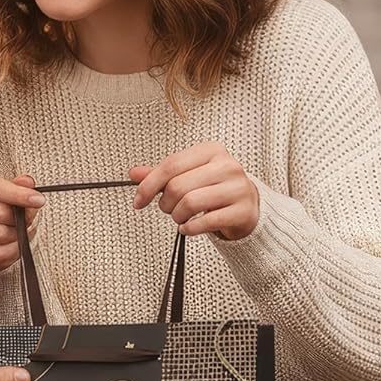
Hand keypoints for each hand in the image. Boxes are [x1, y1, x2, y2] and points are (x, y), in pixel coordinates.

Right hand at [0, 174, 44, 273]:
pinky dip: (13, 250)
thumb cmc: (0, 211)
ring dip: (18, 235)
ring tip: (19, 231)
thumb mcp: (12, 193)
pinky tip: (14, 244)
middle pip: (0, 213)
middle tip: (28, 219)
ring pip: (1, 234)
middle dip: (21, 217)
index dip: (17, 194)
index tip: (38, 200)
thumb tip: (27, 182)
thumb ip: (21, 186)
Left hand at [129, 143, 259, 240]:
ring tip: (180, 218)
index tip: (138, 201)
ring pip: (190, 203)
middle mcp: (227, 166)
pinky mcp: (242, 211)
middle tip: (168, 209)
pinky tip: (189, 227)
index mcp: (211, 151)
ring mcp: (237, 188)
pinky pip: (206, 222)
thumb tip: (134, 173)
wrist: (247, 206)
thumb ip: (162, 174)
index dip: (148, 185)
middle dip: (165, 203)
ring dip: (177, 216)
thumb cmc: (214, 189)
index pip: (171, 165)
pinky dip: (190, 229)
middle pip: (178, 186)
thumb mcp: (188, 176)